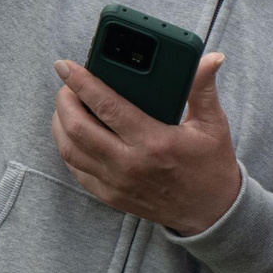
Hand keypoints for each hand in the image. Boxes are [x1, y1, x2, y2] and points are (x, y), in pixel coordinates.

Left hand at [51, 54, 242, 235]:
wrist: (210, 213)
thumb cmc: (210, 165)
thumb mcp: (213, 124)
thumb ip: (202, 88)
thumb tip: (210, 59)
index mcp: (154, 142)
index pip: (107, 106)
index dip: (82, 82)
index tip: (66, 66)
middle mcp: (129, 164)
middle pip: (78, 128)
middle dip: (64, 100)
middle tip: (68, 83)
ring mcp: (116, 183)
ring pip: (70, 150)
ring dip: (60, 123)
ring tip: (66, 105)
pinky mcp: (110, 196)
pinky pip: (76, 170)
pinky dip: (67, 148)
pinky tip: (71, 132)